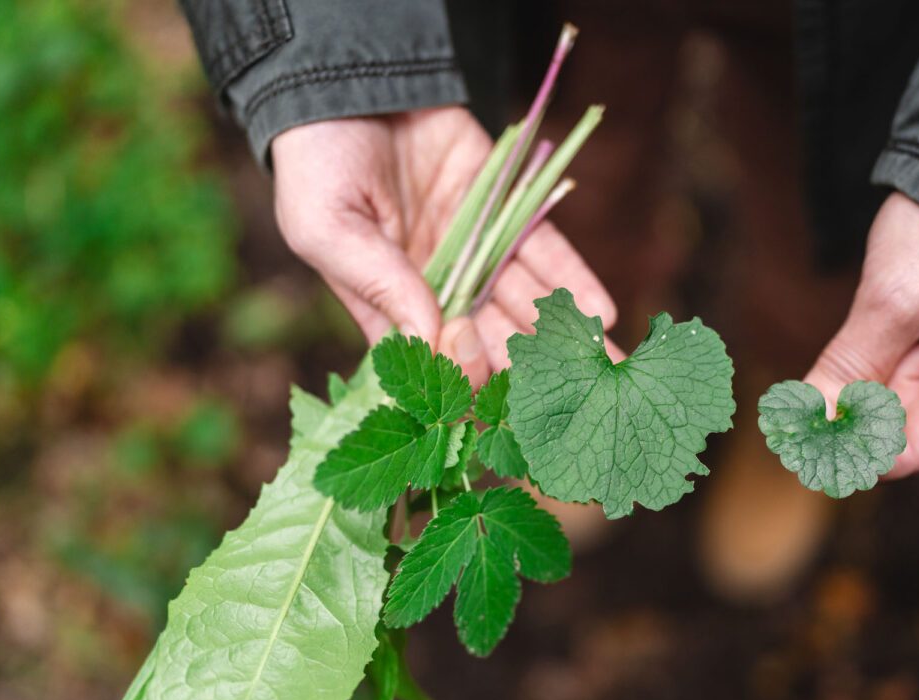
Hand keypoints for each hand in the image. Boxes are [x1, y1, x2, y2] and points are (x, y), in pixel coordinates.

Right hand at [270, 107, 615, 383]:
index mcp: (389, 304)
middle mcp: (440, 286)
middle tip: (574, 399)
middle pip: (493, 340)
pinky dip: (573, 279)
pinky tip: (600, 313)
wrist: (345, 81)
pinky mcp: (506, 206)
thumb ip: (380, 284)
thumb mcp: (327, 228)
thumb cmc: (315, 163)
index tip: (482, 368)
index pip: (435, 359)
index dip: (463, 373)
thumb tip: (433, 339)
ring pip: (527, 302)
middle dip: (532, 372)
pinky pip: (545, 248)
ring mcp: (477, 249)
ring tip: (603, 367)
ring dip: (566, 337)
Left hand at [806, 192, 918, 477]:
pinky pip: (898, 373)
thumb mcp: (892, 303)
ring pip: (893, 402)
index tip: (797, 438)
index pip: (918, 449)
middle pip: (904, 428)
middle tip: (793, 404)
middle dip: (849, 413)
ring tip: (832, 361)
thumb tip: (803, 429)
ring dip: (855, 387)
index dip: (856, 448)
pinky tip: (845, 354)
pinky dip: (866, 367)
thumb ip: (849, 370)